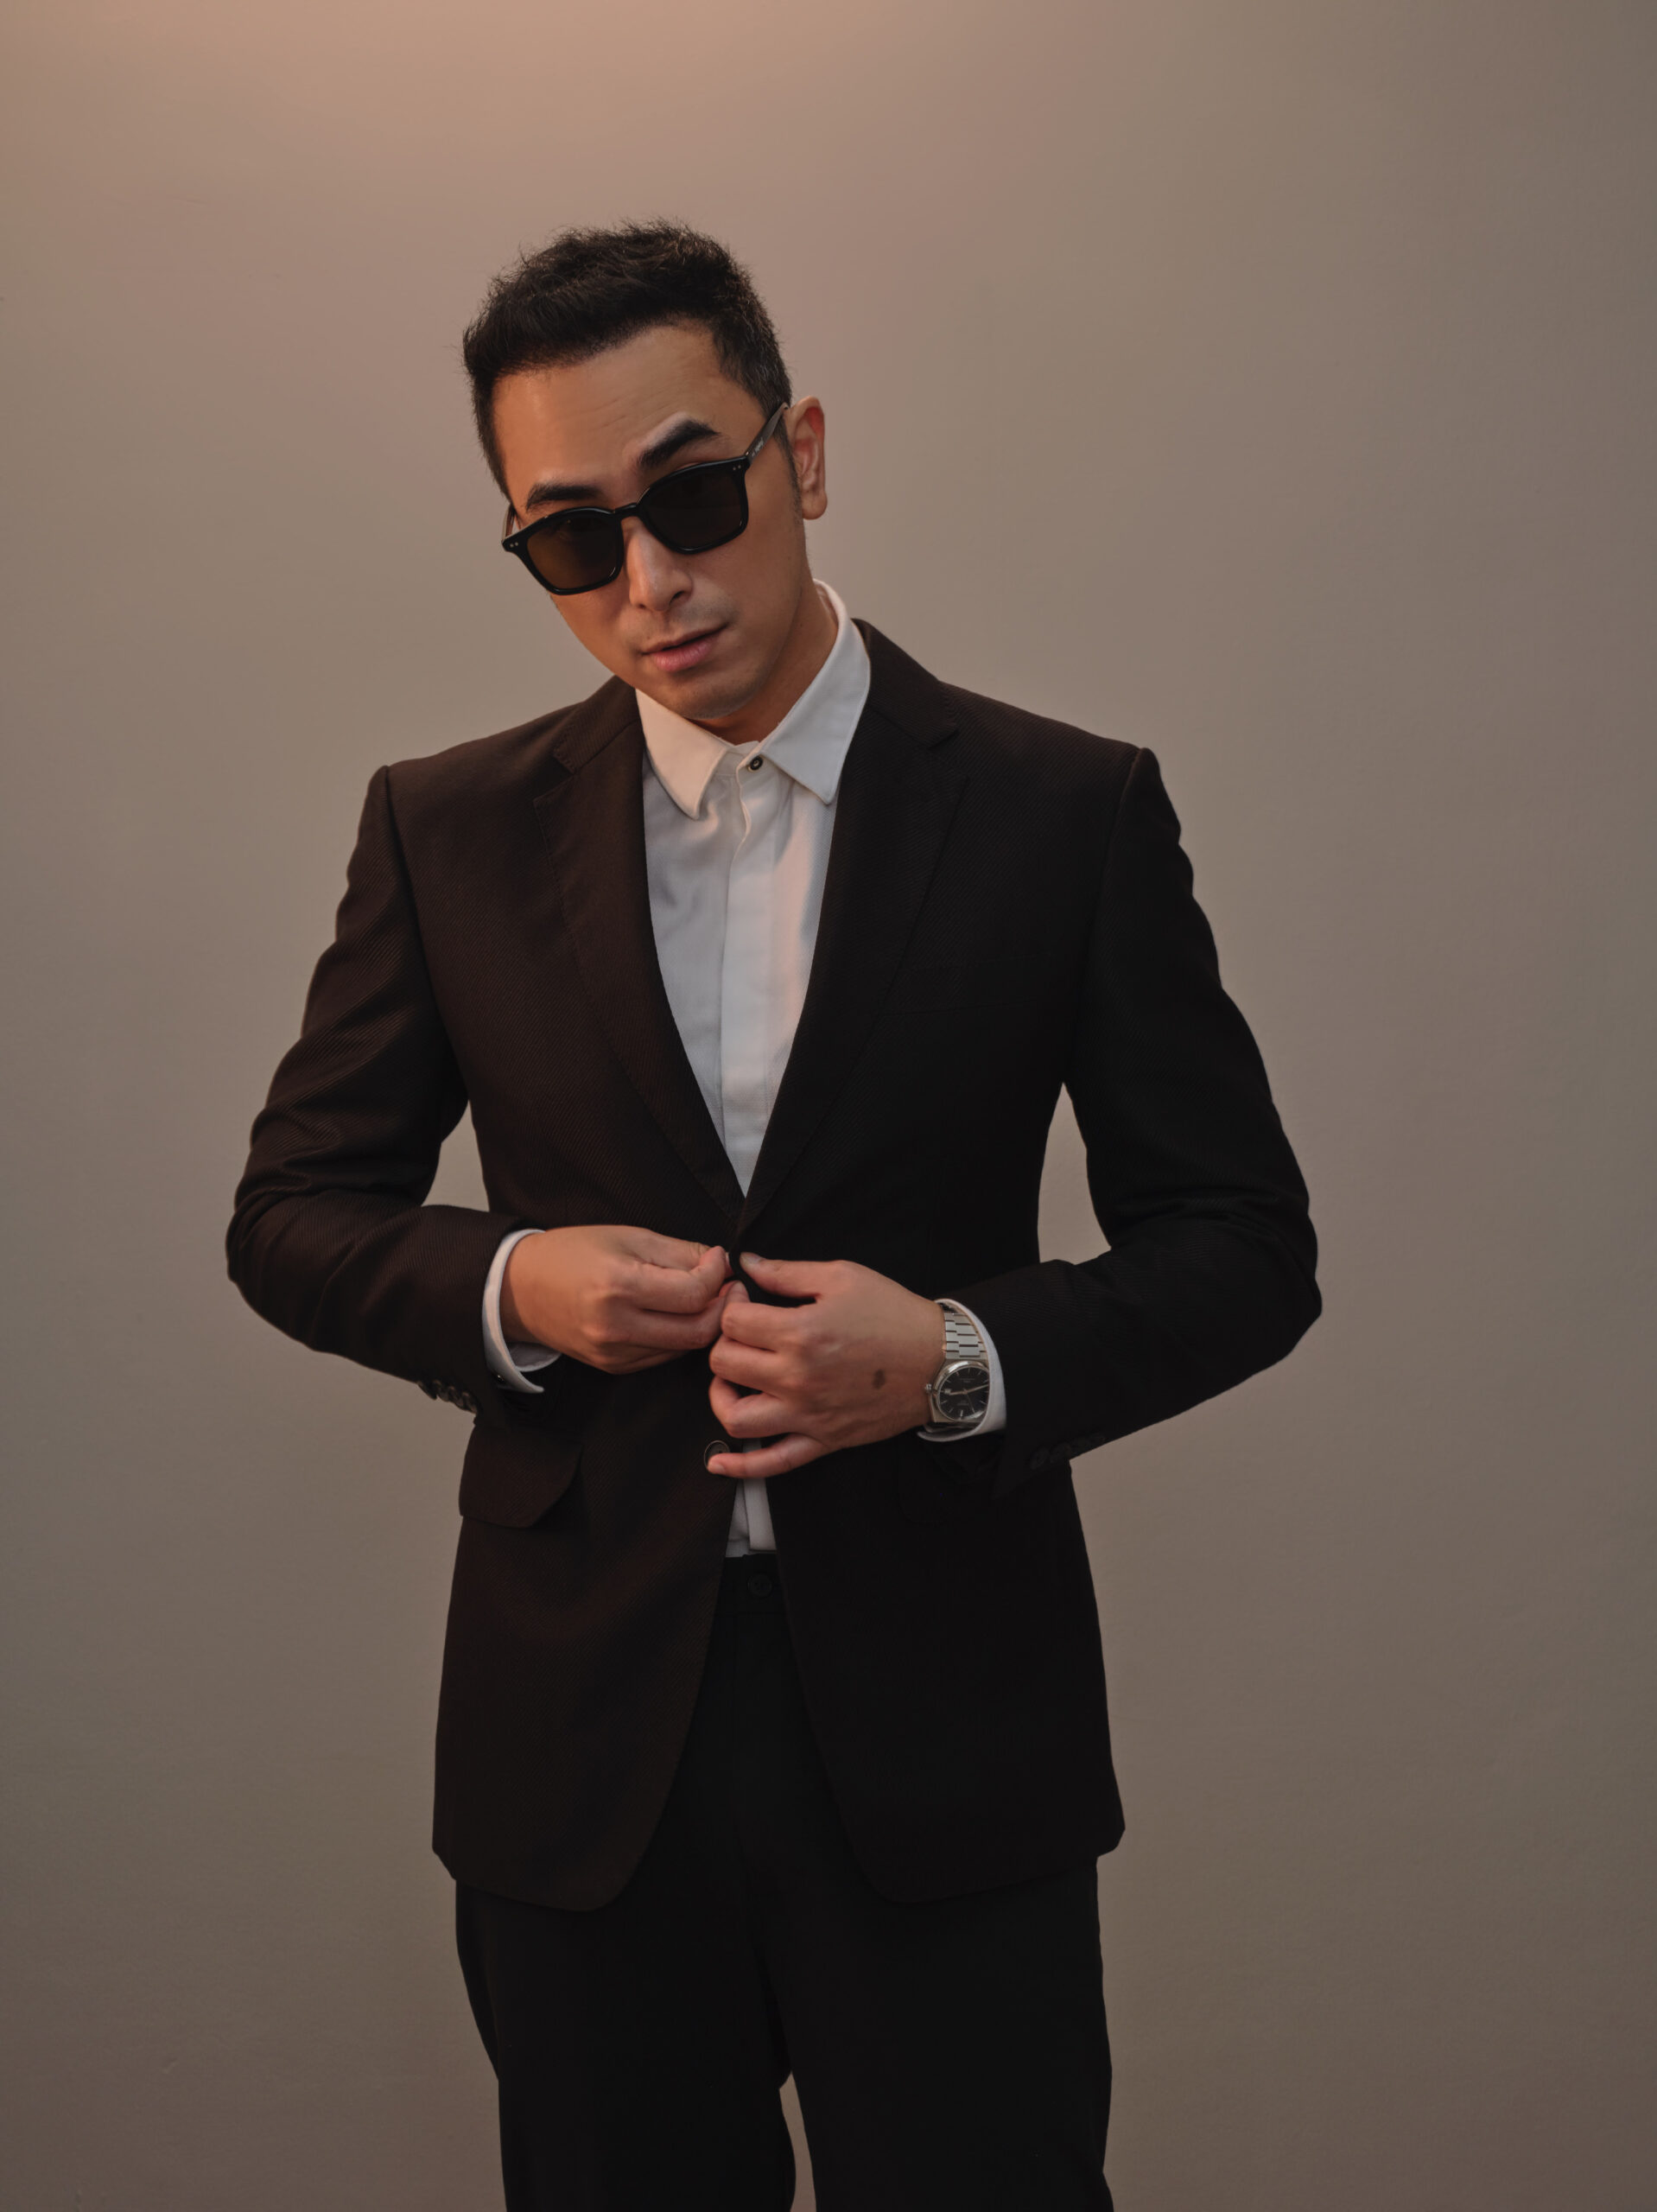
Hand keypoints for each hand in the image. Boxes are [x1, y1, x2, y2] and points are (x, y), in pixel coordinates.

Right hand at [502, 1226, 730, 1373]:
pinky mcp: (613, 1366)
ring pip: (684, 1348)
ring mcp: (613, 1352)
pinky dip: (679, 1336)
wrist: (520, 1288)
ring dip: (704, 1323)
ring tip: (704, 1297)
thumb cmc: (572, 1253)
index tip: (717, 1259)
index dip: (716, 1276)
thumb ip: (678, 1252)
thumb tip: (719, 1264)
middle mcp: (616, 1326)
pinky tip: (676, 1314)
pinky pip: (663, 1356)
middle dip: (723, 1307)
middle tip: (728, 1285)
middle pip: (697, 1330)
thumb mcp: (627, 1236)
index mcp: (619, 1286)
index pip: (693, 1294)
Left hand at [705, 1254, 943, 1478]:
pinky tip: (719, 1462)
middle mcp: (797, 1379)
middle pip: (724, 1365)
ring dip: (722, 1397)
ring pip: (736, 1417)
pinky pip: (773, 1462)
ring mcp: (808, 1415)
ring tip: (733, 1381)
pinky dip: (741, 1466)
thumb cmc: (895, 1314)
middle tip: (743, 1333)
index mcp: (800, 1334)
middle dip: (725, 1342)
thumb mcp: (842, 1277)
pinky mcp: (823, 1440)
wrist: (940, 1361)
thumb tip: (747, 1263)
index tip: (745, 1299)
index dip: (732, 1304)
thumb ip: (787, 1272)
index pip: (733, 1323)